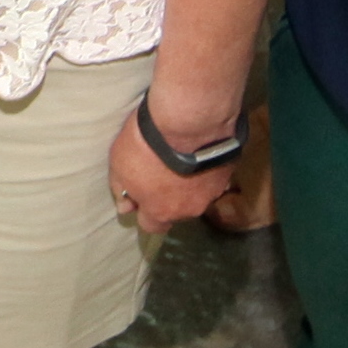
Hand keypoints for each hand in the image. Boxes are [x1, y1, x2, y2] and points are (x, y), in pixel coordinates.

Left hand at [109, 109, 233, 235]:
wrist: (188, 121)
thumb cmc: (147, 145)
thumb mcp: (119, 165)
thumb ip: (122, 190)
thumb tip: (126, 207)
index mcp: (161, 212)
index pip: (151, 225)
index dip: (145, 211)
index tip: (141, 194)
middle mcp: (189, 209)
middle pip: (176, 211)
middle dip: (169, 198)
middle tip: (162, 173)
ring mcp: (212, 193)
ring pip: (197, 195)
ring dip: (189, 183)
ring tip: (182, 159)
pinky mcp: (228, 174)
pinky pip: (212, 177)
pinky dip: (205, 169)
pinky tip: (199, 151)